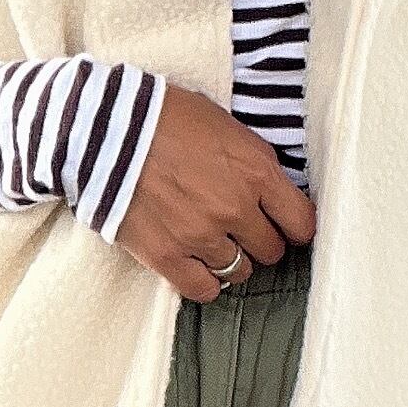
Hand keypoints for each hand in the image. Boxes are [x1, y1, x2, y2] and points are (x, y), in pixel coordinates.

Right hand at [111, 85, 316, 300]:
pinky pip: (203, 289)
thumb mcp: (227, 127)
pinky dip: (204, 280)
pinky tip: (196, 264)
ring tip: (211, 240)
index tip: (286, 226)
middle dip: (260, 239)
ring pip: (239, 271)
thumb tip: (273, 194)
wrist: (106, 127)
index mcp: (255, 172)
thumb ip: (255, 165)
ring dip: (230, 257)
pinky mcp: (166, 256)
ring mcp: (200, 235)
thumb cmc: (166, 117)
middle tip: (241, 227)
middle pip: (271, 250)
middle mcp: (234, 208)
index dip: (295, 226)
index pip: (301, 223)